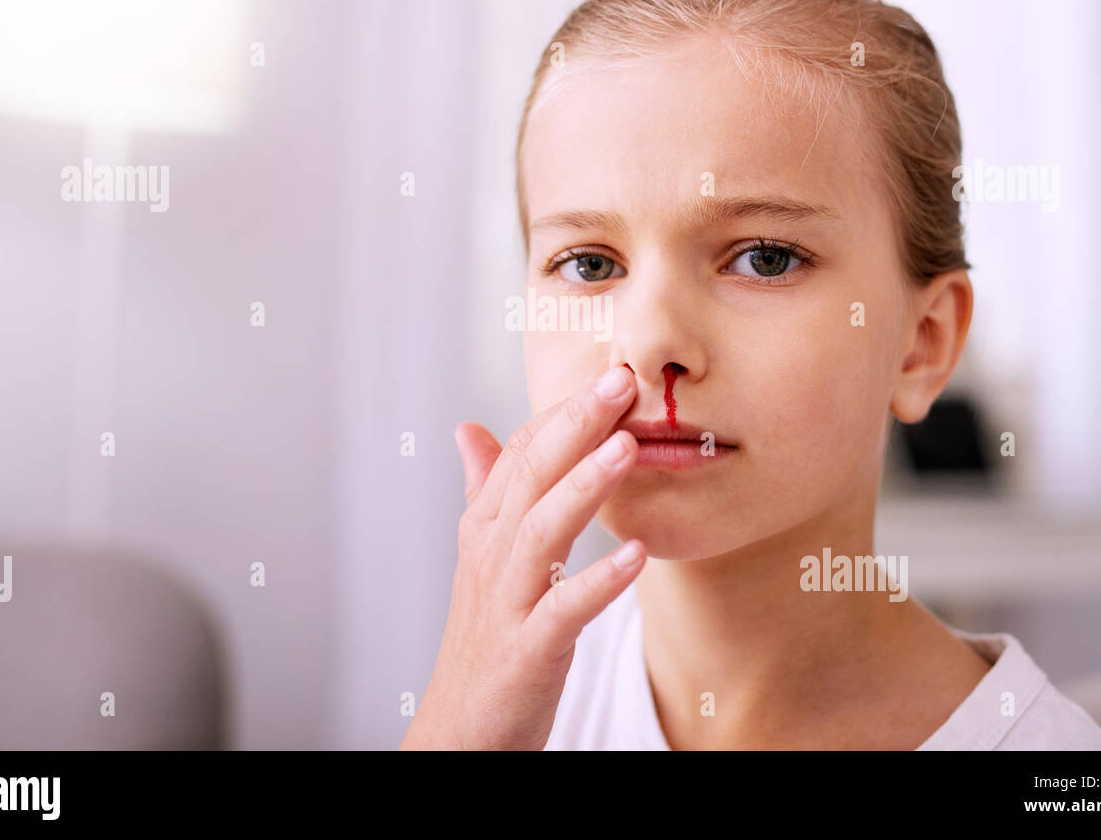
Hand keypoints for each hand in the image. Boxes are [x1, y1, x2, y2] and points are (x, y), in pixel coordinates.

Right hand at [400, 365, 644, 749]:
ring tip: (627, 447)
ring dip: (584, 487)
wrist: (463, 727)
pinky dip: (598, 582)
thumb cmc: (484, 636)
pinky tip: (637, 556)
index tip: (612, 374)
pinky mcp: (527, 650)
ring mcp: (507, 602)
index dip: (565, 411)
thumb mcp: (482, 555)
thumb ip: (483, 489)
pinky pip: (564, 610)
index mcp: (486, 527)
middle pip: (530, 476)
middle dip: (576, 425)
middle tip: (621, 382)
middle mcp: (492, 555)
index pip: (522, 451)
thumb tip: (469, 427)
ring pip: (543, 532)